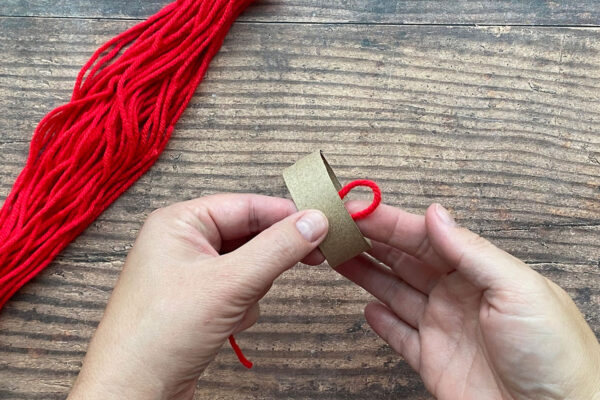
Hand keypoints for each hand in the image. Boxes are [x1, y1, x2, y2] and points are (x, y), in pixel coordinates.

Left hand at [68, 194, 328, 399]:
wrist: (134, 391)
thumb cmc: (161, 333)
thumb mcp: (229, 283)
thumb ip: (277, 248)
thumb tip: (315, 221)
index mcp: (179, 223)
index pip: (245, 205)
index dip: (285, 214)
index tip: (322, 223)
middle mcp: (182, 243)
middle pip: (247, 235)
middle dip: (267, 258)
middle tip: (312, 258)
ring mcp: (189, 274)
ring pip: (246, 266)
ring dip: (252, 287)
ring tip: (235, 307)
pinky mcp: (196, 302)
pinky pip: (237, 290)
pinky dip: (241, 306)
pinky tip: (225, 324)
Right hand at [338, 203, 599, 399]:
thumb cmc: (554, 354)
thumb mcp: (518, 289)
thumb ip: (472, 251)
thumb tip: (436, 214)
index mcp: (480, 272)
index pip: (426, 238)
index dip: (390, 222)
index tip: (359, 210)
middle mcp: (458, 295)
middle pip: (405, 260)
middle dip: (371, 242)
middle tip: (338, 228)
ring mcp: (443, 327)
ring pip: (395, 292)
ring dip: (367, 274)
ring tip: (338, 257)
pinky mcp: (433, 361)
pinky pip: (400, 335)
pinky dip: (381, 321)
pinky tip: (367, 308)